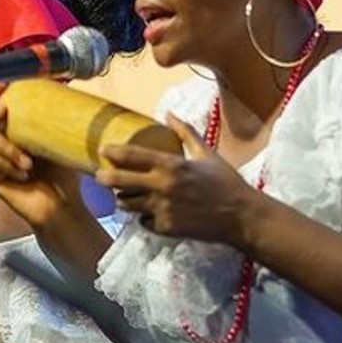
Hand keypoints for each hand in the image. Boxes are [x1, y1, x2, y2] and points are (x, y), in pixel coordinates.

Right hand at [0, 100, 91, 231]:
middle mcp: (2, 137)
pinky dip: (6, 166)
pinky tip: (24, 174)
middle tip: (3, 111)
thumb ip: (53, 118)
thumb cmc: (63, 170)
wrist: (62, 203)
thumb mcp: (60, 139)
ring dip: (8, 149)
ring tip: (29, 162)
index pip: (2, 103)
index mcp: (17, 125)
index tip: (2, 86)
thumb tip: (63, 89)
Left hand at [96, 114, 262, 246]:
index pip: (131, 155)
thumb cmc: (226, 183)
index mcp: (171, 165)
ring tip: (125, 194)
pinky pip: (143, 221)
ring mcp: (161, 209)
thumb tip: (169, 114)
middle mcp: (161, 186)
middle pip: (118, 182)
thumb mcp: (207, 154)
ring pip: (126, 203)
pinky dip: (144, 216)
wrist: (241, 217)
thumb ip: (185, 133)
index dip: (112, 152)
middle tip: (100, 175)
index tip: (103, 150)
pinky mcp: (164, 227)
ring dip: (124, 199)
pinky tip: (150, 212)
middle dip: (105, 178)